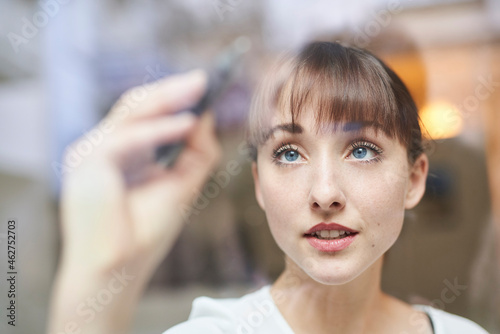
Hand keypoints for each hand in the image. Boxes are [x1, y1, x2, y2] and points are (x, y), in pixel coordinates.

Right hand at [49, 70, 220, 333]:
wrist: (117, 271)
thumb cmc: (146, 232)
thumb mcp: (182, 185)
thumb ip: (197, 152)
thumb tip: (208, 117)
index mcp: (119, 151)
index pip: (145, 114)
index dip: (173, 97)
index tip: (204, 85)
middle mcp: (102, 146)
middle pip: (136, 106)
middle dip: (172, 90)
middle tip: (204, 78)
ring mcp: (90, 153)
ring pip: (130, 113)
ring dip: (167, 99)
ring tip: (199, 88)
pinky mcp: (86, 164)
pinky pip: (127, 138)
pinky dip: (158, 130)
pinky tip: (186, 124)